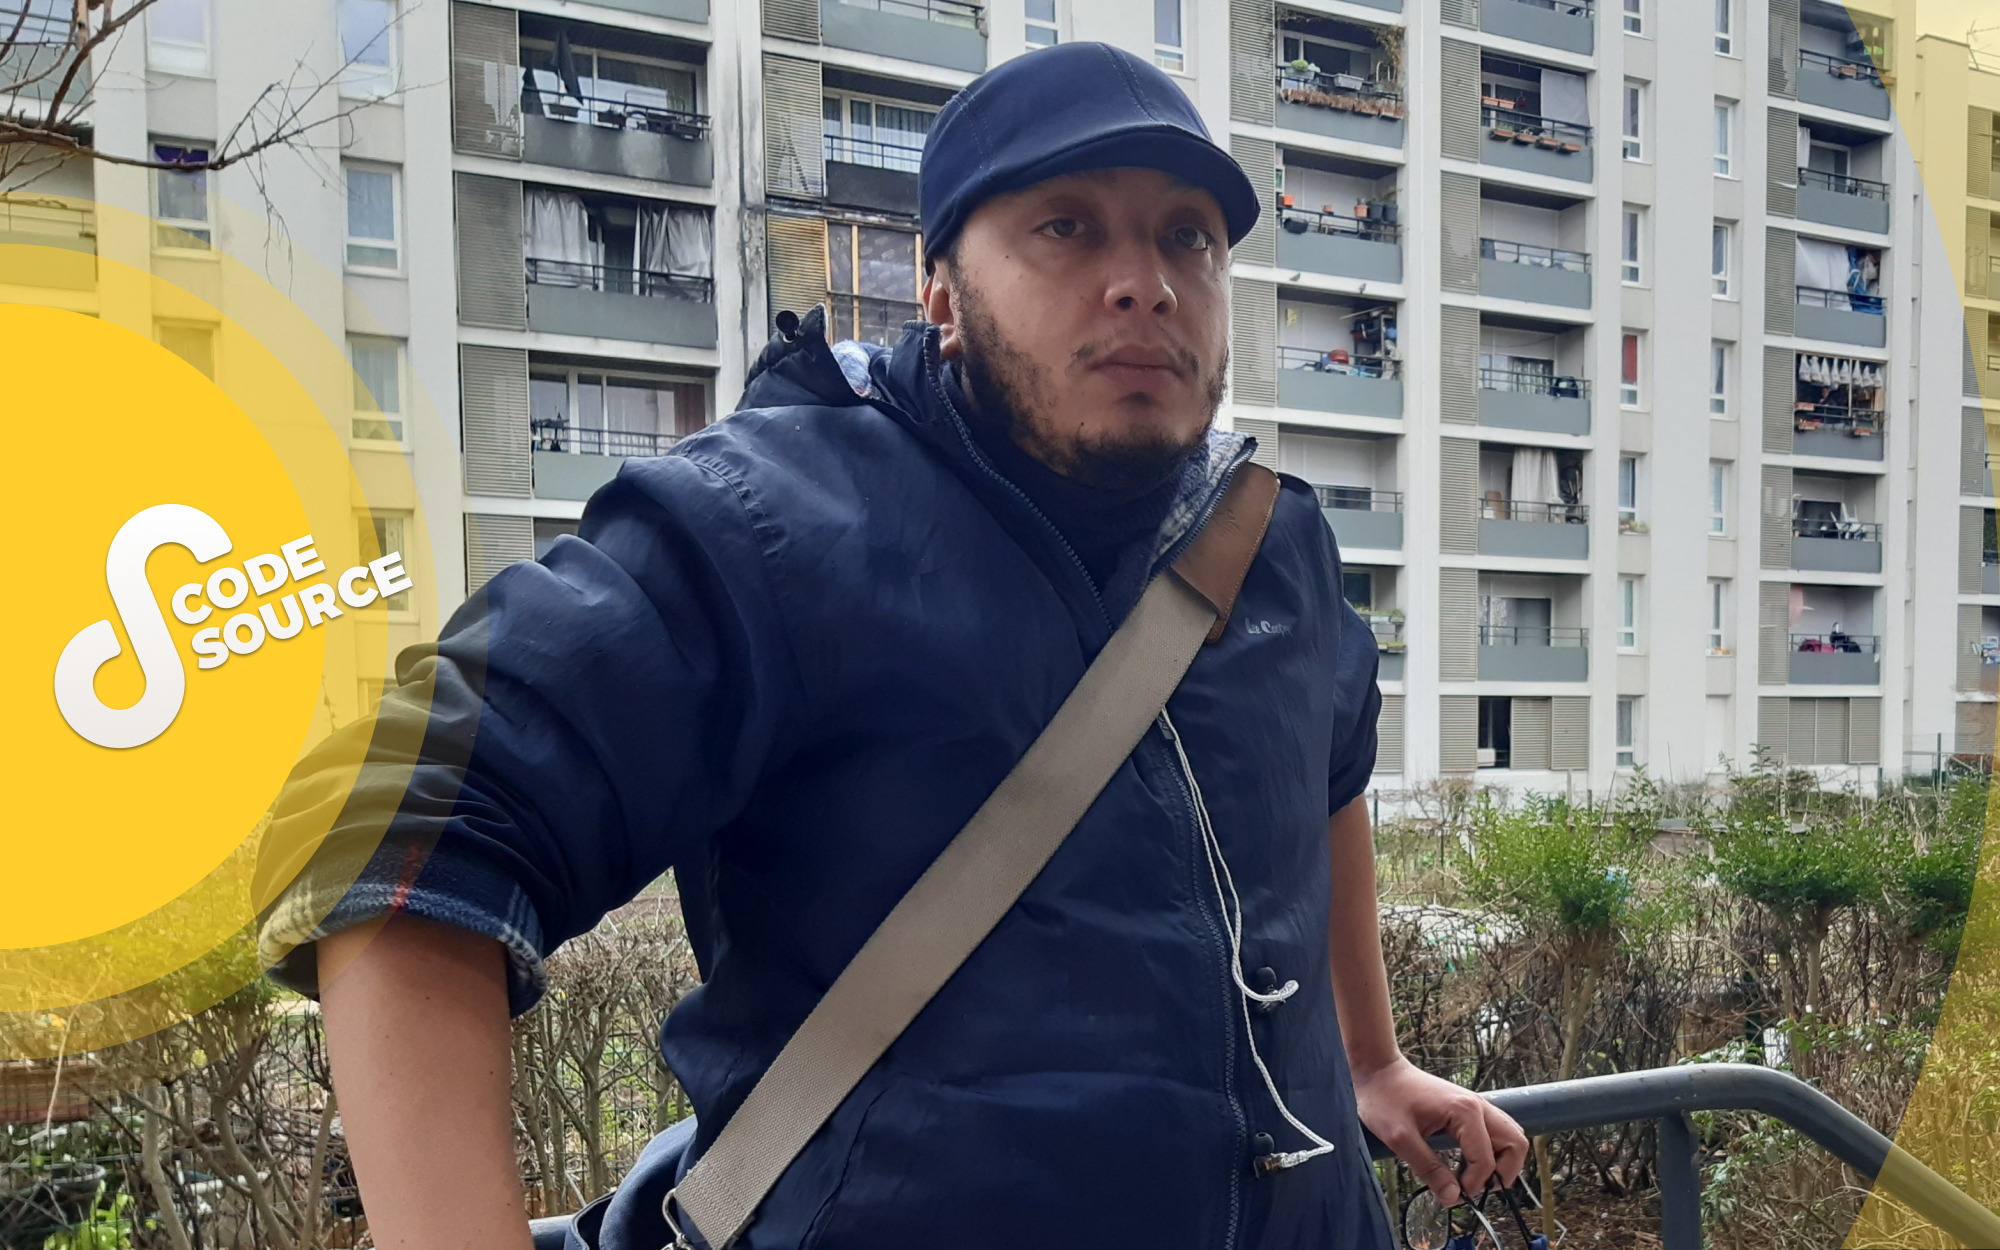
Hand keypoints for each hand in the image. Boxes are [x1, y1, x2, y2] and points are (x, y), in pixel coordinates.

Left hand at [1352, 1056, 1528, 1206]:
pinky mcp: (1469, 1108)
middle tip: (1475, 1189)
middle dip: (1503, 1173)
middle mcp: (1478, 1106)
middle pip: (1516, 1144)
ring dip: (1501, 1162)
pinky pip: (1496, 1132)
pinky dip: (1492, 1151)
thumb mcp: (1400, 1139)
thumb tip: (1454, 1198)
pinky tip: (1467, 1162)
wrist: (1379, 1070)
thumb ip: (1429, 1169)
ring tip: (1473, 1178)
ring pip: (1510, 1137)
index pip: (1486, 1160)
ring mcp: (1477, 1105)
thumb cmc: (1384, 1099)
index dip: (1474, 1184)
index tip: (1454, 1195)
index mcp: (1465, 1112)